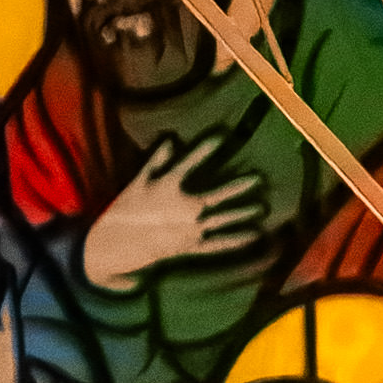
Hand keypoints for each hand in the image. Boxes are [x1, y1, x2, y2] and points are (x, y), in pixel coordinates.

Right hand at [80, 130, 272, 292]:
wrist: (119, 244)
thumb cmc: (128, 208)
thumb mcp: (140, 180)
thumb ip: (158, 160)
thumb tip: (172, 139)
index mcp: (170, 187)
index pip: (192, 162)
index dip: (207, 148)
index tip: (222, 136)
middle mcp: (185, 207)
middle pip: (218, 194)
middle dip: (240, 186)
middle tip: (259, 179)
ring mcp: (191, 228)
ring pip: (223, 219)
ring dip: (244, 213)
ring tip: (263, 207)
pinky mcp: (192, 246)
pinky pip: (218, 243)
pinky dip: (236, 240)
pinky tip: (253, 235)